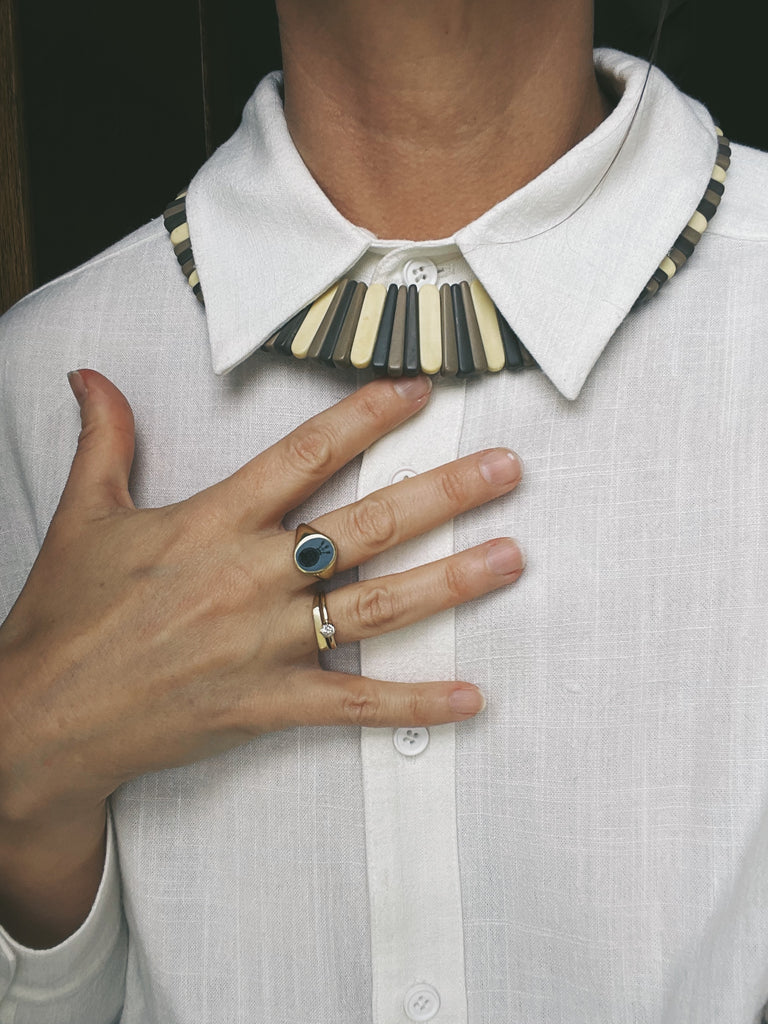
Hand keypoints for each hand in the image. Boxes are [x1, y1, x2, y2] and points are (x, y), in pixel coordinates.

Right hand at [0, 370, 523, 824]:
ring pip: (376, 607)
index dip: (366, 417)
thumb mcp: (84, 517)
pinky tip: (471, 699)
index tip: (419, 392)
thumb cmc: (65, 618)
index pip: (304, 455)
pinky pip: (353, 704)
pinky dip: (413, 705)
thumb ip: (105, 440)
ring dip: (451, 582)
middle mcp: (248, 577)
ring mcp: (263, 644)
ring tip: (510, 555)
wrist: (42, 719)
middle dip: (443, 492)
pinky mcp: (267, 705)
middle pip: (365, 524)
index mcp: (209, 522)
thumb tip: (91, 377)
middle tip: (507, 468)